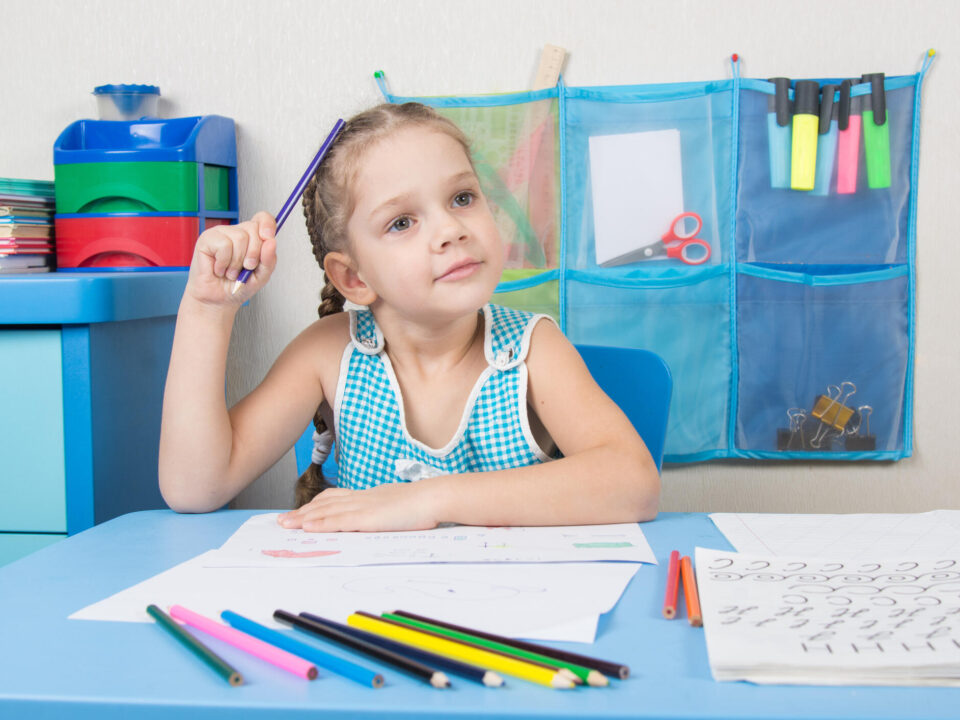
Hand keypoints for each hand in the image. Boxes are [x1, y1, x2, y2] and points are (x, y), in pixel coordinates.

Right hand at [186, 211, 277, 304]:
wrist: (219, 300)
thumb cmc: (238, 286)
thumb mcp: (261, 276)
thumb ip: (269, 260)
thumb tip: (271, 242)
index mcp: (251, 237)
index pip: (262, 218)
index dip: (267, 224)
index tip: (268, 237)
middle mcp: (236, 232)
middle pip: (253, 228)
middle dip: (254, 253)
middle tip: (246, 267)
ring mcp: (221, 233)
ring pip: (240, 237)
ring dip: (237, 262)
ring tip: (231, 271)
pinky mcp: (207, 239)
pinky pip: (224, 245)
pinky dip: (224, 263)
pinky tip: (219, 269)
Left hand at [277, 483, 439, 531]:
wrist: (434, 497)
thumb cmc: (424, 504)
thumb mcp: (400, 504)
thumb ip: (387, 510)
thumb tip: (384, 516)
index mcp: (370, 496)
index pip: (337, 497)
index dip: (317, 504)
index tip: (303, 510)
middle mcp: (362, 498)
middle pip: (325, 503)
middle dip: (302, 512)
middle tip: (282, 519)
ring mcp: (363, 507)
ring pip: (325, 511)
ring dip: (303, 518)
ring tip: (285, 524)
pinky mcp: (366, 518)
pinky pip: (337, 521)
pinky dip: (319, 523)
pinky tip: (307, 527)